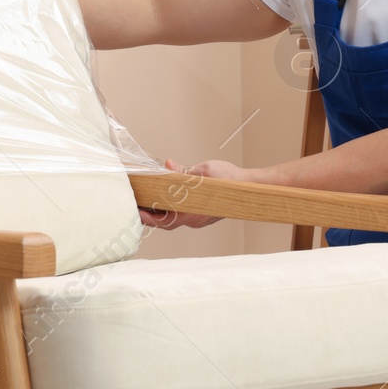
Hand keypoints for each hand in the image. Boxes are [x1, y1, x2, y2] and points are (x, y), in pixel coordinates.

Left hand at [138, 158, 252, 230]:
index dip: (149, 218)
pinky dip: (173, 207)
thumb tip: (167, 167)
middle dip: (152, 214)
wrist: (250, 187)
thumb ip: (184, 172)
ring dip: (162, 210)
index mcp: (193, 213)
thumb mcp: (204, 171)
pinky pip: (184, 213)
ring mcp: (199, 219)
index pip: (165, 221)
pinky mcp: (203, 215)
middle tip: (138, 205)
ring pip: (175, 218)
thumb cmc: (230, 180)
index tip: (138, 212)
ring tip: (148, 199)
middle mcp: (195, 220)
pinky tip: (166, 196)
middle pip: (167, 222)